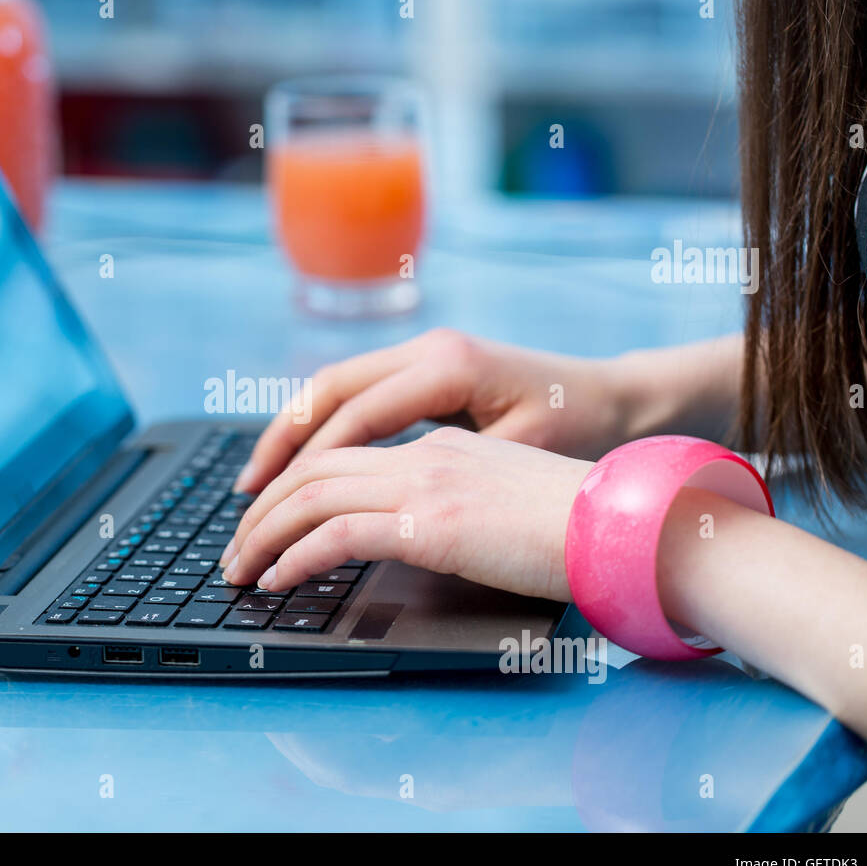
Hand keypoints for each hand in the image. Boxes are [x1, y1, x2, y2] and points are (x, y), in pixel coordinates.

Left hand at [220, 426, 591, 601]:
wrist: (628, 525)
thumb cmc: (581, 526)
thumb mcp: (503, 502)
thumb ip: (453, 506)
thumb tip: (417, 537)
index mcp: (440, 445)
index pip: (343, 454)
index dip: (292, 483)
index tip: (266, 517)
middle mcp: (424, 454)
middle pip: (312, 469)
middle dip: (260, 510)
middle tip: (234, 549)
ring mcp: (425, 484)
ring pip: (311, 498)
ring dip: (263, 537)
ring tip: (239, 571)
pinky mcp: (429, 524)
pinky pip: (334, 536)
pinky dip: (294, 559)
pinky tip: (277, 582)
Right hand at [233, 327, 629, 494]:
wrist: (620, 401)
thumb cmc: (579, 432)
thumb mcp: (516, 457)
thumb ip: (446, 477)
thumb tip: (372, 515)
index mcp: (446, 368)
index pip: (351, 418)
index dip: (305, 467)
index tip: (271, 509)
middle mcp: (426, 351)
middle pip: (325, 392)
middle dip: (279, 447)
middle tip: (246, 499)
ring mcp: (424, 353)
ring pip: (333, 389)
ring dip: (291, 435)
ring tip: (258, 485)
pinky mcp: (426, 369)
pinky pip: (355, 395)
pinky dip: (320, 429)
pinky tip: (302, 464)